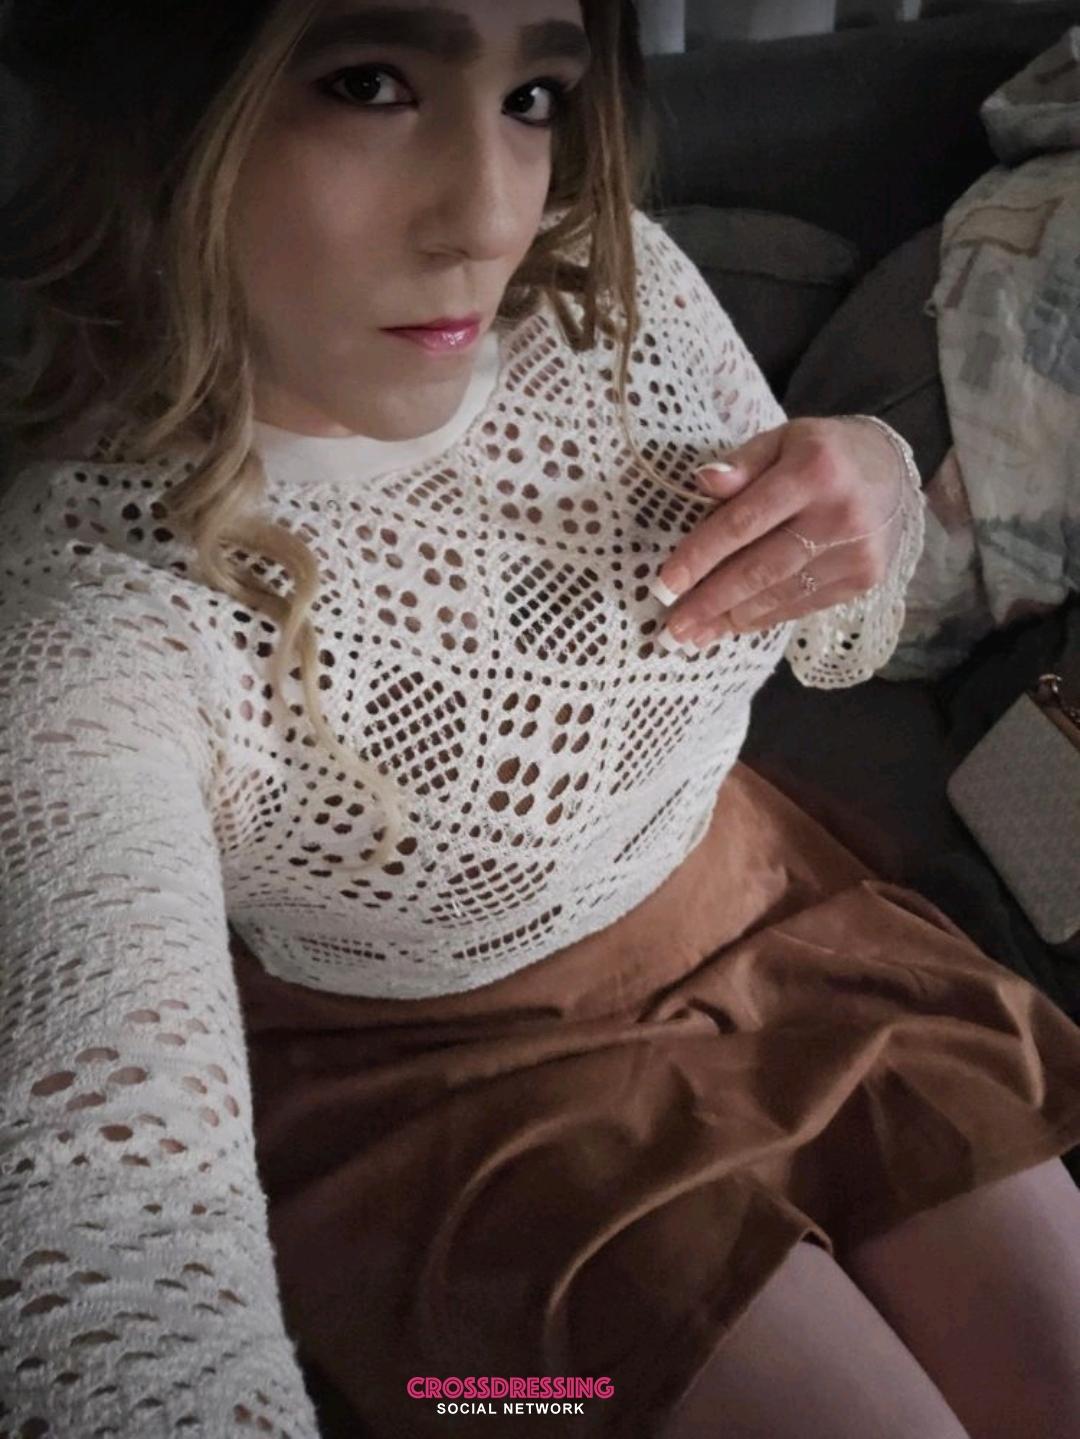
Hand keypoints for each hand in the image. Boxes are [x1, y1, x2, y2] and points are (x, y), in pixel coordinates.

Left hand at [650, 417, 904, 648]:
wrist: (893, 471)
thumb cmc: (823, 452)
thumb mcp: (783, 439)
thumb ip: (742, 462)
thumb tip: (702, 482)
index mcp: (813, 471)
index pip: (744, 521)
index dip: (701, 556)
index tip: (665, 584)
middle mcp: (838, 516)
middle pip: (760, 568)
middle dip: (710, 601)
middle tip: (673, 627)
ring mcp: (855, 553)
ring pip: (780, 595)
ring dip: (732, 618)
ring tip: (694, 635)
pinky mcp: (864, 579)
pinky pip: (803, 605)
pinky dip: (764, 618)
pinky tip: (733, 626)